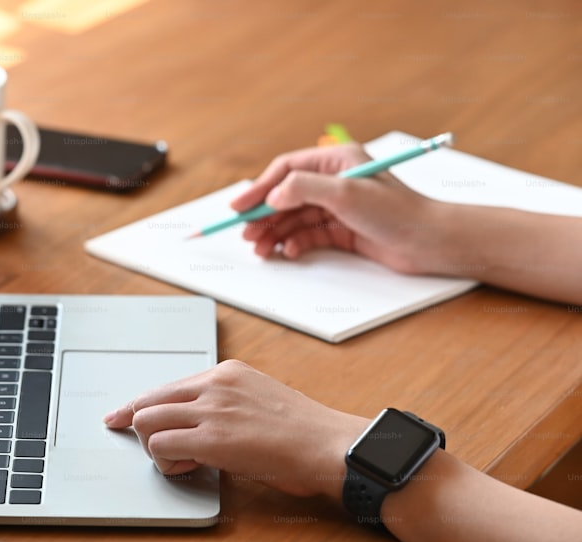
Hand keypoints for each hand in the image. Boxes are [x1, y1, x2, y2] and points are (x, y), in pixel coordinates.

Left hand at [103, 360, 368, 498]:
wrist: (329, 446)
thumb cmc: (302, 432)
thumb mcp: (259, 399)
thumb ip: (225, 403)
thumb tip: (196, 422)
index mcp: (226, 373)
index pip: (166, 385)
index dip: (137, 404)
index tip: (119, 416)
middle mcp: (214, 385)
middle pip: (148, 401)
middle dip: (139, 427)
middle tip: (143, 447)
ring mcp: (212, 410)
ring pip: (147, 422)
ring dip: (155, 447)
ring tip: (183, 460)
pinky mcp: (212, 439)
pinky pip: (161, 445)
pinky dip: (166, 461)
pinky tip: (189, 466)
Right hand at [229, 144, 450, 274]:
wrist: (429, 242)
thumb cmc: (398, 212)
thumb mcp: (346, 193)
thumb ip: (305, 188)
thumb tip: (273, 195)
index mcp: (336, 160)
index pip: (286, 170)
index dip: (259, 188)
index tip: (239, 206)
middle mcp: (335, 180)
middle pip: (286, 195)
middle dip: (263, 215)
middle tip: (245, 232)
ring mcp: (338, 206)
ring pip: (294, 217)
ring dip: (275, 232)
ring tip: (260, 248)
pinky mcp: (343, 229)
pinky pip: (308, 234)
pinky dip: (295, 242)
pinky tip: (288, 252)